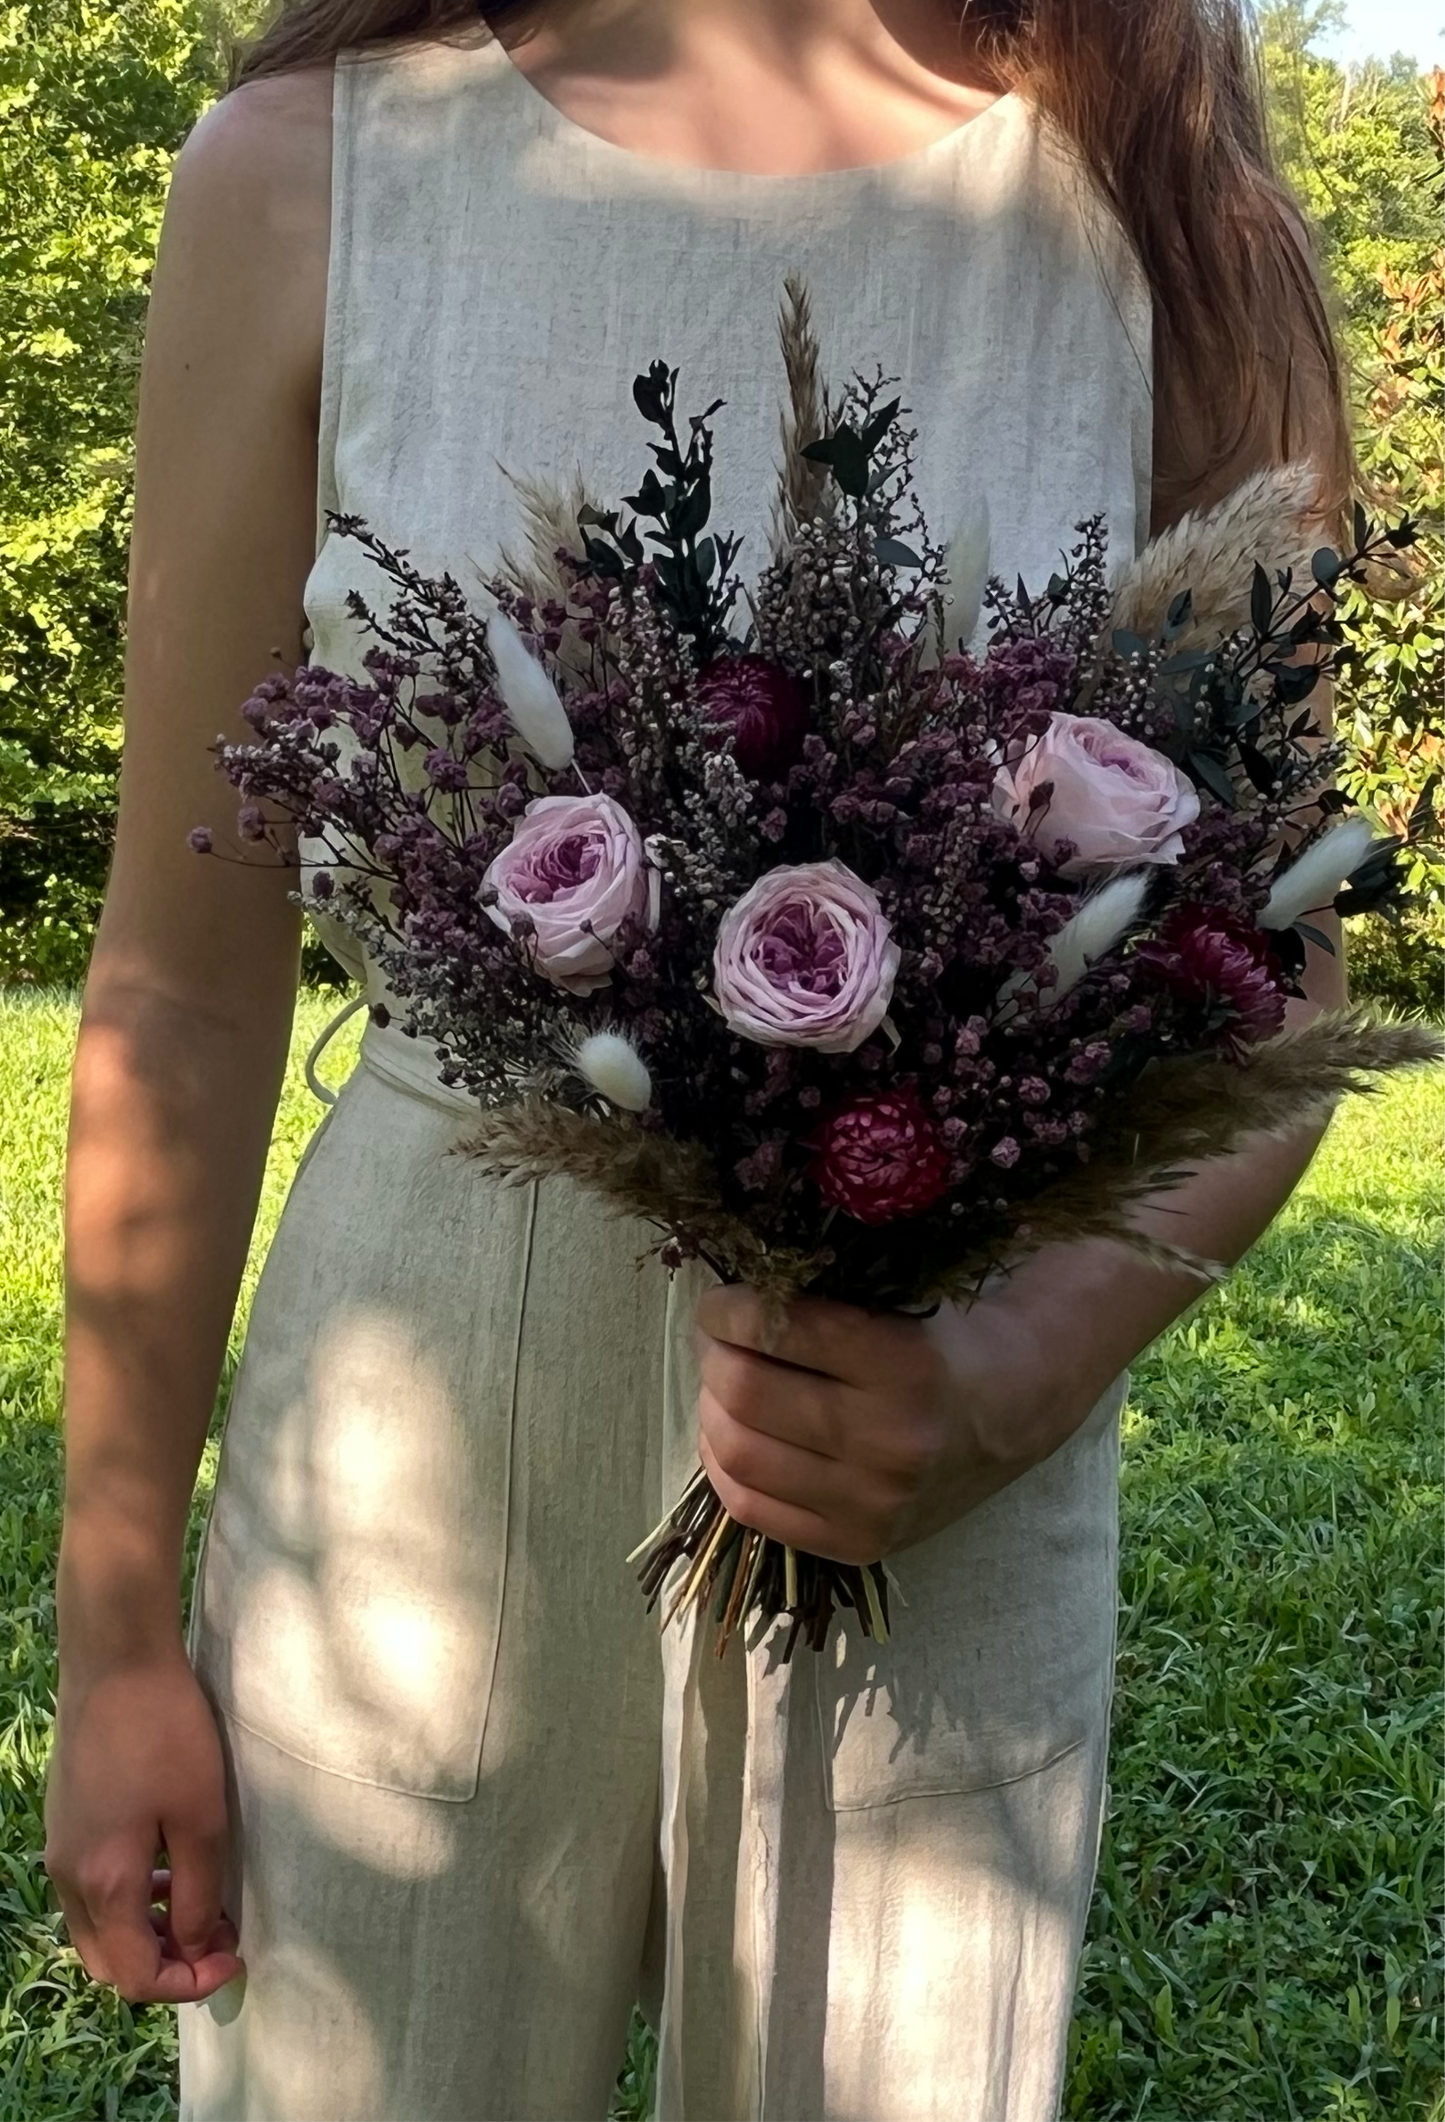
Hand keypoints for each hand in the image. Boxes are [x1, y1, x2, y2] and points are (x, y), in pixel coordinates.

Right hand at [44, 1649, 243, 2003]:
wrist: (115, 1662)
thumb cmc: (165, 1733)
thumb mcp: (201, 1816)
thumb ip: (199, 1893)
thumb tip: (198, 1946)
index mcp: (103, 1884)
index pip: (135, 1976)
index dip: (188, 1984)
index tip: (233, 1958)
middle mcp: (69, 1877)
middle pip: (109, 1961)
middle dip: (163, 1966)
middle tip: (217, 1940)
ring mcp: (60, 1849)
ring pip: (97, 1927)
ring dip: (146, 1932)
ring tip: (201, 1904)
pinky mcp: (64, 1822)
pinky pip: (91, 1889)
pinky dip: (129, 1899)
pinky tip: (168, 1866)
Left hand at [693, 1282, 1093, 1564]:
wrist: (1011, 1413)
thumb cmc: (944, 1342)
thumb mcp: (899, 1300)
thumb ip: (819, 1299)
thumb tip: (724, 1302)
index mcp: (905, 1362)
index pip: (777, 1329)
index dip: (728, 1310)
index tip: (720, 1302)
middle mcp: (890, 1439)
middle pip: (744, 1390)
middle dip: (712, 1355)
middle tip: (716, 1340)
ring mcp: (873, 1502)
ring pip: (738, 1451)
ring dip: (709, 1407)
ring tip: (721, 1384)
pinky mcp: (858, 1544)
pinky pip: (750, 1508)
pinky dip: (722, 1464)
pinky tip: (729, 1434)